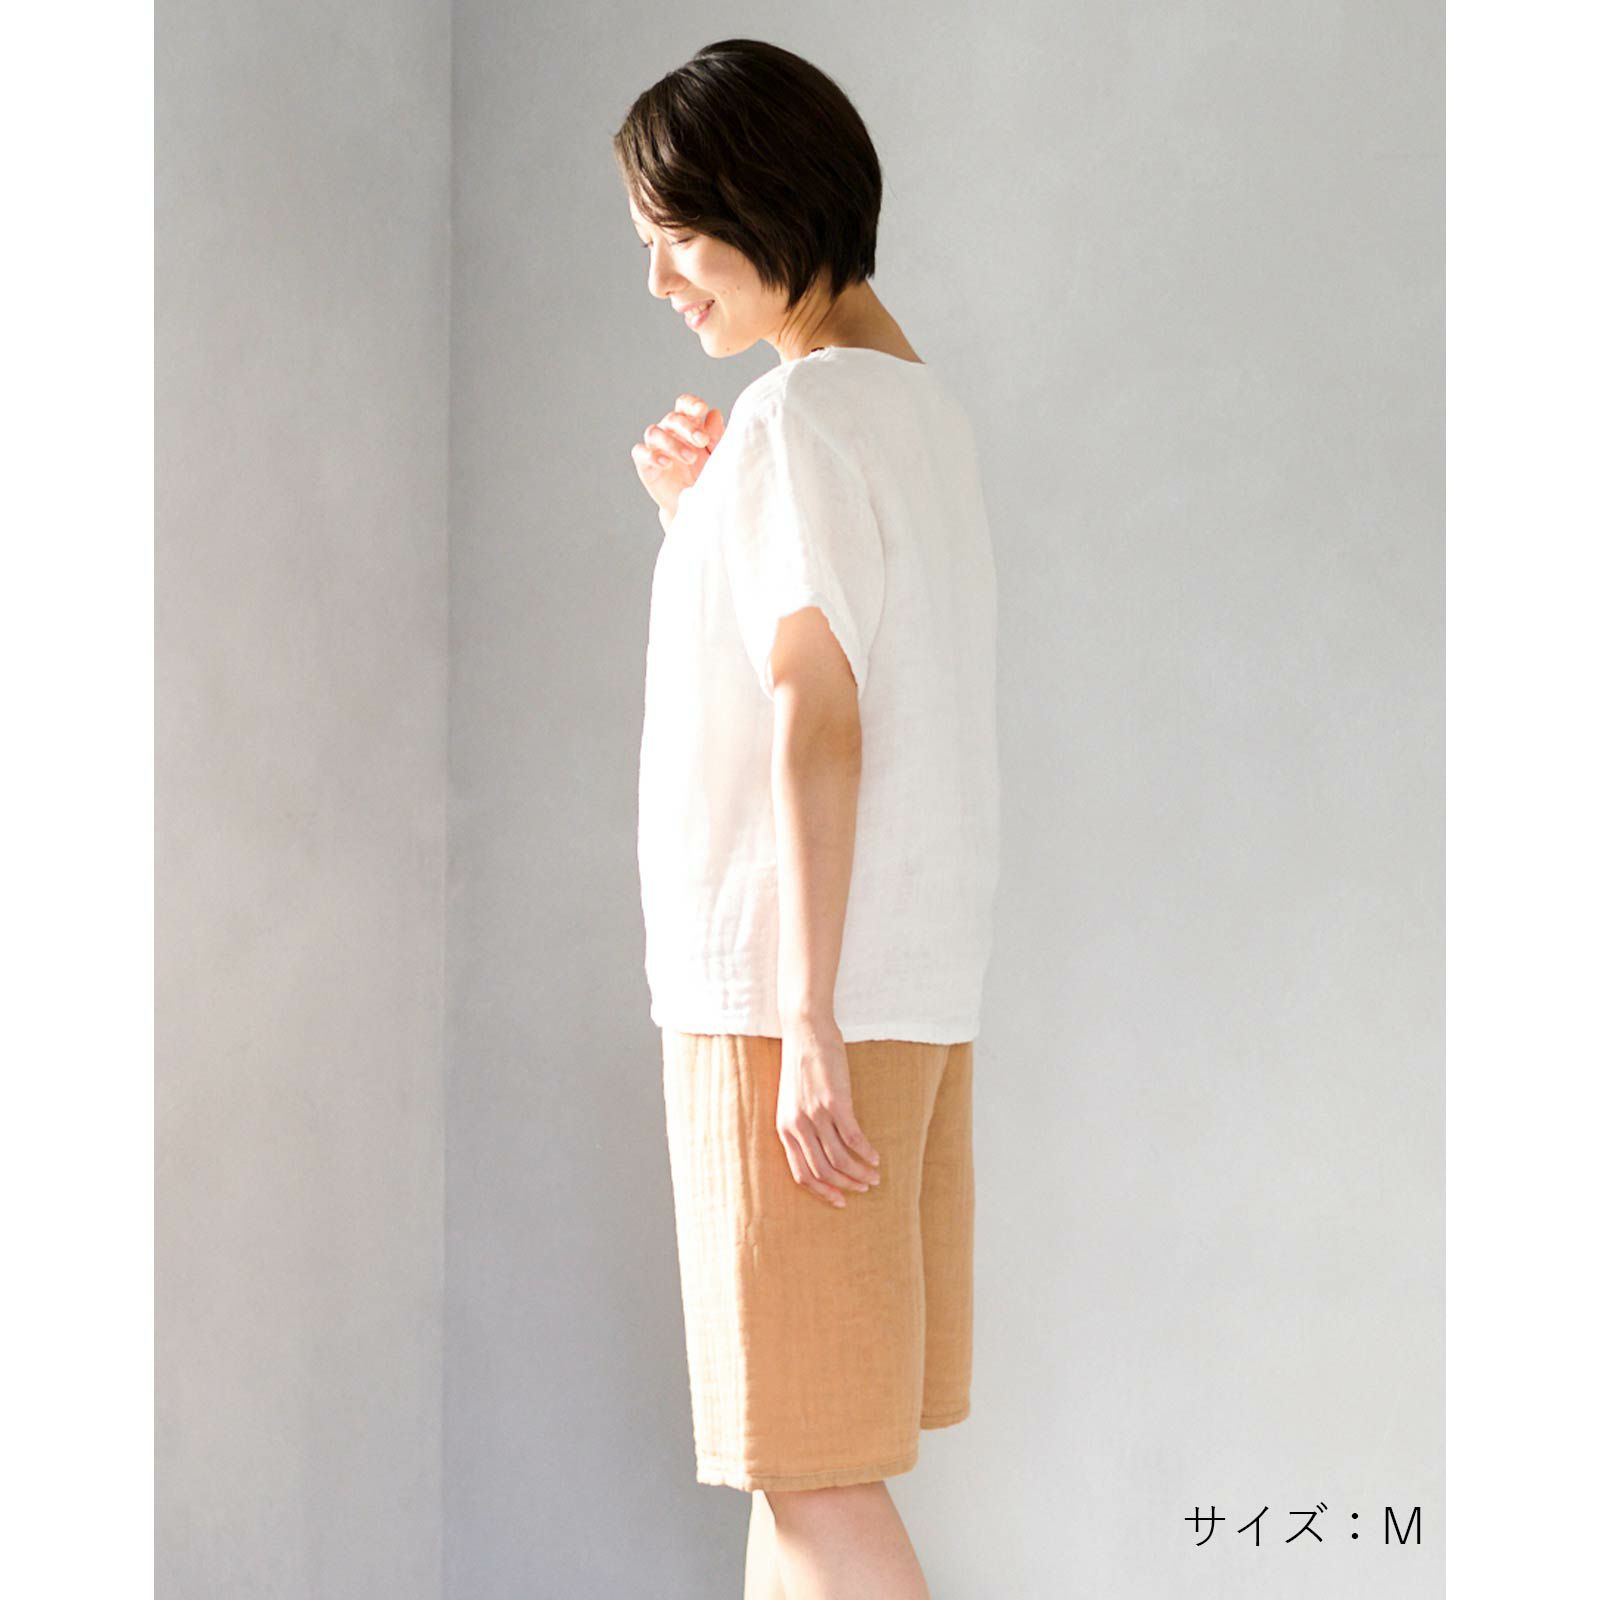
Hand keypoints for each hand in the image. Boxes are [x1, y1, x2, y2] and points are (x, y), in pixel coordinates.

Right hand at [631, 391, 724, 521]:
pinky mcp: (644, 464)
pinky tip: (666, 463)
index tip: (702, 409)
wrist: (697, 505)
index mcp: (687, 426)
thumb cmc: (707, 476)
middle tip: (702, 440)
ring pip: (654, 432)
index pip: (684, 405)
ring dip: (672, 443)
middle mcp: (669, 432)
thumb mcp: (716, 456)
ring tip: (690, 458)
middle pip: (672, 418)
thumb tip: (714, 413)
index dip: (690, 403)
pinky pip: (640, 452)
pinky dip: (651, 455)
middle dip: (687, 427)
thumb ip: (716, 436)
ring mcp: (655, 447)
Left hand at [774, 1017, 882, 1207]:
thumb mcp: (793, 1101)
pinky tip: (876, 1157)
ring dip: (859, 1173)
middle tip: (863, 1189)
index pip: (802, 1174)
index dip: (822, 1191)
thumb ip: (802, 1125)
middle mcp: (798, 1126)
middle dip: (846, 1185)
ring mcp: (816, 1114)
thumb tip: (822, 1150)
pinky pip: (854, 1138)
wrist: (806, 1031)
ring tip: (874, 1177)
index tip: (840, 1200)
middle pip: (823, 1170)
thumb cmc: (802, 1065)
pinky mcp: (835, 1102)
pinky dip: (866, 1152)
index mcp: (785, 1129)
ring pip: (840, 1158)